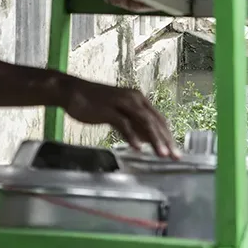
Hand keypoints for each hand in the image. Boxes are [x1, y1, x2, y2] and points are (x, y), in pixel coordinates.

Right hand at [61, 78, 177, 158]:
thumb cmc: (96, 103)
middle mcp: (133, 99)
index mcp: (138, 99)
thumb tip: (148, 139)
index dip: (168, 135)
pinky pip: (123, 124)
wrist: (72, 91)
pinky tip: (138, 147)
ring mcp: (121, 103)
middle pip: (154, 121)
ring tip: (162, 154)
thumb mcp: (119, 113)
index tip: (175, 151)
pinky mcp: (108, 109)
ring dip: (154, 139)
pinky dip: (132, 136)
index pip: (159, 119)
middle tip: (175, 156)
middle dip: (166, 140)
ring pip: (143, 122)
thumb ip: (134, 124)